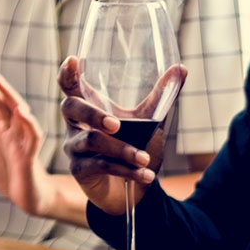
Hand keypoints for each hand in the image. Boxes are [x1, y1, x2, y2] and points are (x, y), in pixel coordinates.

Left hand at [0, 74, 48, 217]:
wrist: (27, 198)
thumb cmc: (8, 172)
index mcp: (2, 126)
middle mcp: (13, 128)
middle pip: (1, 102)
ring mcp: (22, 139)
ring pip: (20, 111)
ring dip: (8, 95)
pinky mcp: (31, 153)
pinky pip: (33, 135)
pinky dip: (28, 122)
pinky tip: (19, 111)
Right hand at [59, 56, 184, 214]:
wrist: (131, 190)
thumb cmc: (133, 146)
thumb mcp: (147, 120)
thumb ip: (161, 96)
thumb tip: (182, 68)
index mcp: (87, 105)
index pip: (69, 85)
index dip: (67, 73)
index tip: (72, 60)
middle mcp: (75, 123)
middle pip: (70, 107)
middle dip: (93, 114)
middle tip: (117, 125)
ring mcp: (74, 146)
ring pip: (91, 140)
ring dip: (122, 149)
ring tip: (144, 158)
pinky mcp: (79, 170)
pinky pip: (101, 165)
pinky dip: (127, 170)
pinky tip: (146, 174)